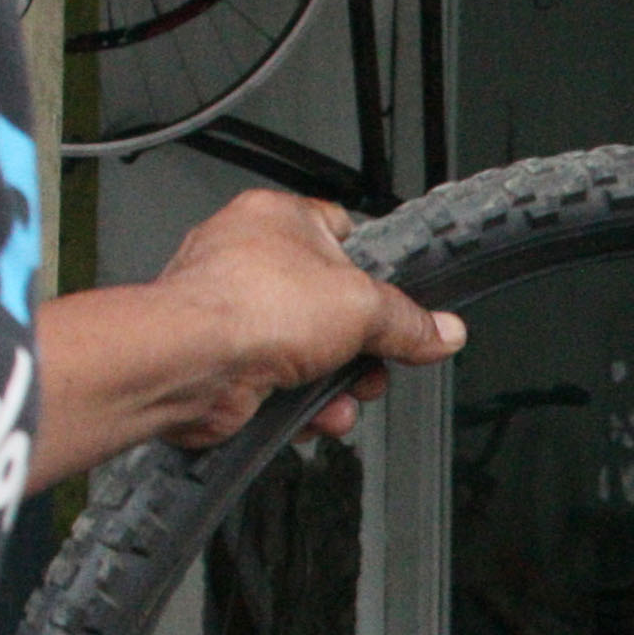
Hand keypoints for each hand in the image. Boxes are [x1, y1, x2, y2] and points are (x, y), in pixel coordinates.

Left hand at [36, 189, 464, 477]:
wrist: (190, 364)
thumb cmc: (250, 306)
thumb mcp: (362, 307)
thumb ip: (409, 322)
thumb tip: (443, 331)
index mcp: (279, 218)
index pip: (344, 234)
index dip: (377, 271)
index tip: (401, 305)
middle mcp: (251, 259)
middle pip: (332, 305)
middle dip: (361, 347)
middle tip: (375, 364)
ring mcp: (234, 311)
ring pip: (308, 351)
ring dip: (336, 385)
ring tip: (344, 399)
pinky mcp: (225, 361)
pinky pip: (280, 384)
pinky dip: (301, 404)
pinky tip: (314, 416)